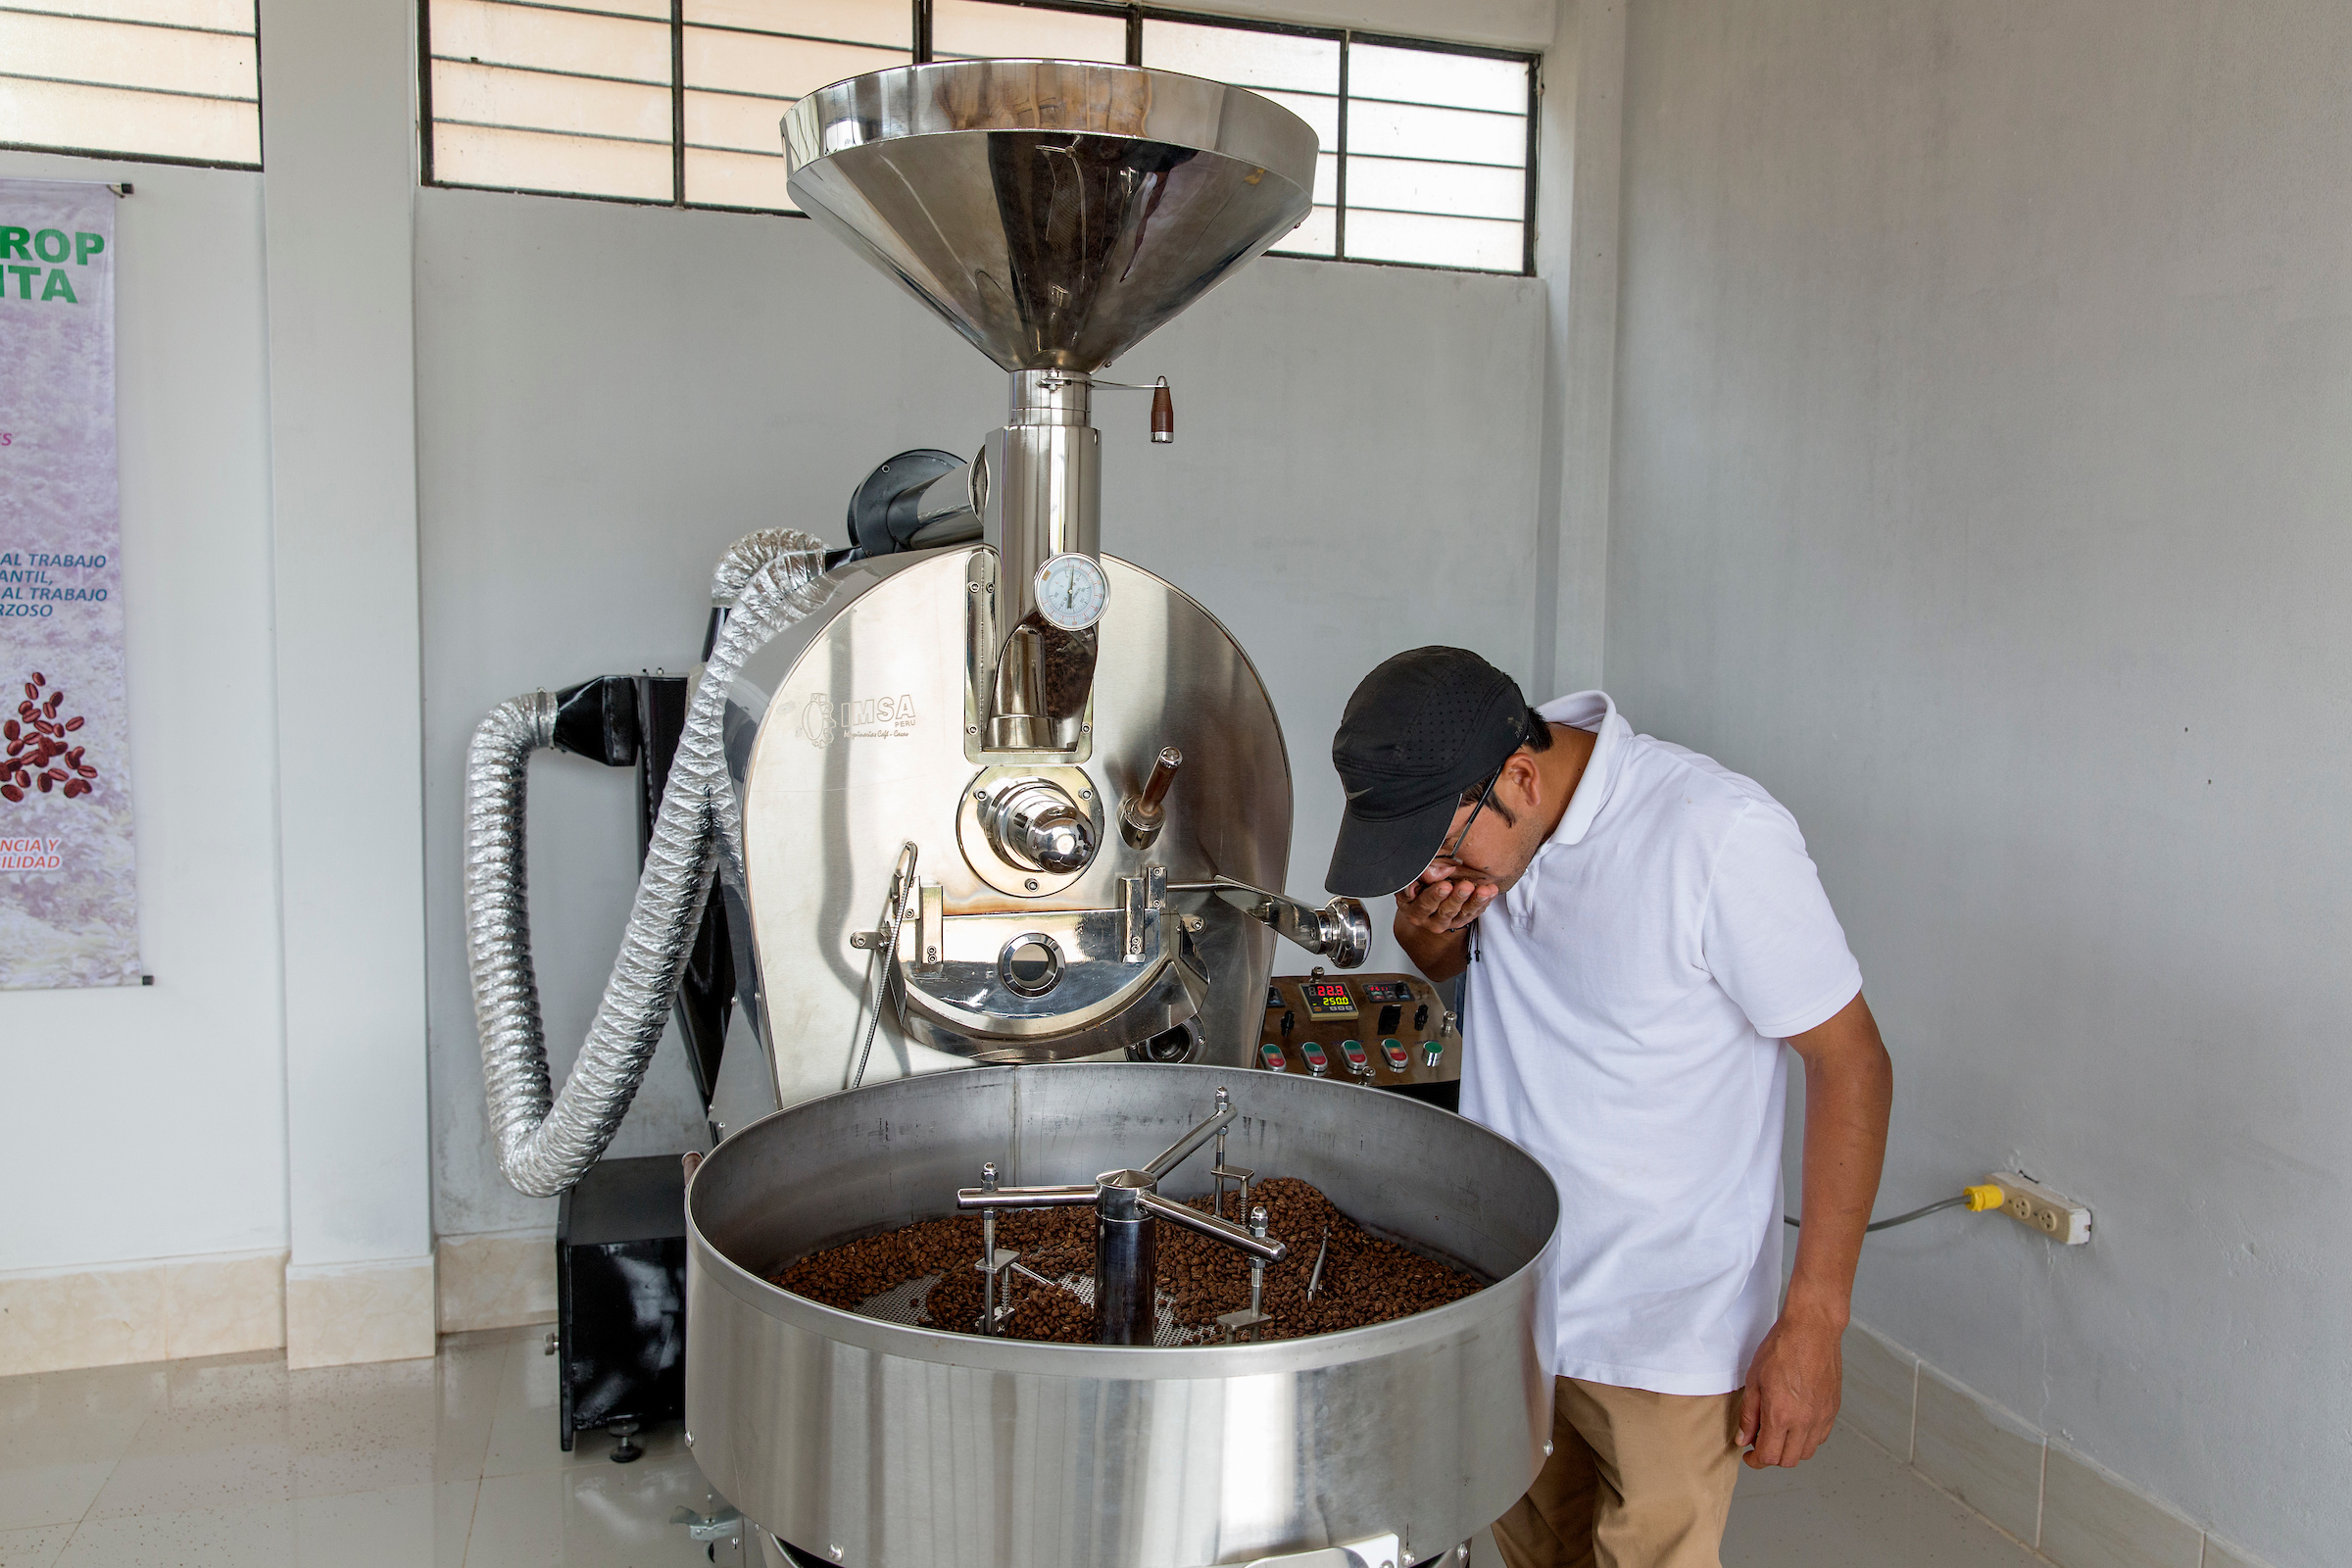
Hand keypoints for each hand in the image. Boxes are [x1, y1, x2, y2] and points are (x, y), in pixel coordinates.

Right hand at [1395, 865, 1496, 936]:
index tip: (1445, 885)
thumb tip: (1426, 871)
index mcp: (1414, 911)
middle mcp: (1431, 920)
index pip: (1424, 904)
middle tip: (1466, 886)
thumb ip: (1418, 877)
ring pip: (1463, 914)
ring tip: (1484, 890)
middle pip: (1446, 911)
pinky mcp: (1462, 920)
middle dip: (1457, 898)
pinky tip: (1491, 891)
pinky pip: (1475, 912)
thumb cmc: (1417, 884)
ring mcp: (1448, 922)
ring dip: (1475, 901)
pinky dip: (1485, 901)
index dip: (1434, 895)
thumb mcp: (1413, 880)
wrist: (1425, 895)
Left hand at [1735, 1308, 1843, 1467]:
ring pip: (1807, 1452)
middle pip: (1788, 1460)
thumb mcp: (1754, 1380)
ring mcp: (1822, 1417)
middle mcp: (1804, 1421)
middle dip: (1771, 1458)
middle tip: (1760, 1444)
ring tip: (1778, 1433)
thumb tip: (1744, 1439)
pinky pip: (1820, 1437)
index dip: (1755, 1461)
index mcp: (1781, 1415)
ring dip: (1790, 1450)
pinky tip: (1796, 1424)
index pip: (1768, 1456)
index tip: (1749, 1456)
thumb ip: (1749, 1415)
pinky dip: (1807, 1439)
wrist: (1812, 1330)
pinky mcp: (1833, 1410)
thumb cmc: (1781, 1348)